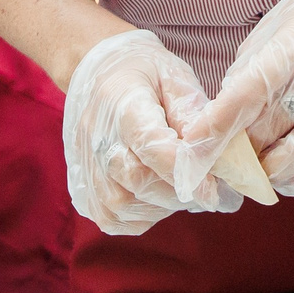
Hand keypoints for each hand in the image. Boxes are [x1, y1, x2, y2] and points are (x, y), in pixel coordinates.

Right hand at [63, 29, 241, 234]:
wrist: (100, 73)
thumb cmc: (146, 74)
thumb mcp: (176, 79)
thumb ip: (192, 116)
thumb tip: (210, 157)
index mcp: (122, 104)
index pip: (151, 146)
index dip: (184, 172)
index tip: (213, 188)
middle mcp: (95, 137)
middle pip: (137, 181)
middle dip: (179, 192)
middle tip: (205, 189)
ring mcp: (83, 165)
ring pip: (123, 206)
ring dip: (161, 206)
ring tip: (182, 190)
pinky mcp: (81, 187)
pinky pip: (111, 219)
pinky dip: (140, 217)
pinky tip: (157, 199)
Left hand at [183, 0, 293, 198]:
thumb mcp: (273, 33)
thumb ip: (246, 77)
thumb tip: (219, 126)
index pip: (250, 92)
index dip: (219, 123)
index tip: (194, 144)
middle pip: (271, 129)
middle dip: (240, 150)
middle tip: (224, 159)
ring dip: (271, 171)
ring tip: (258, 169)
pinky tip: (292, 178)